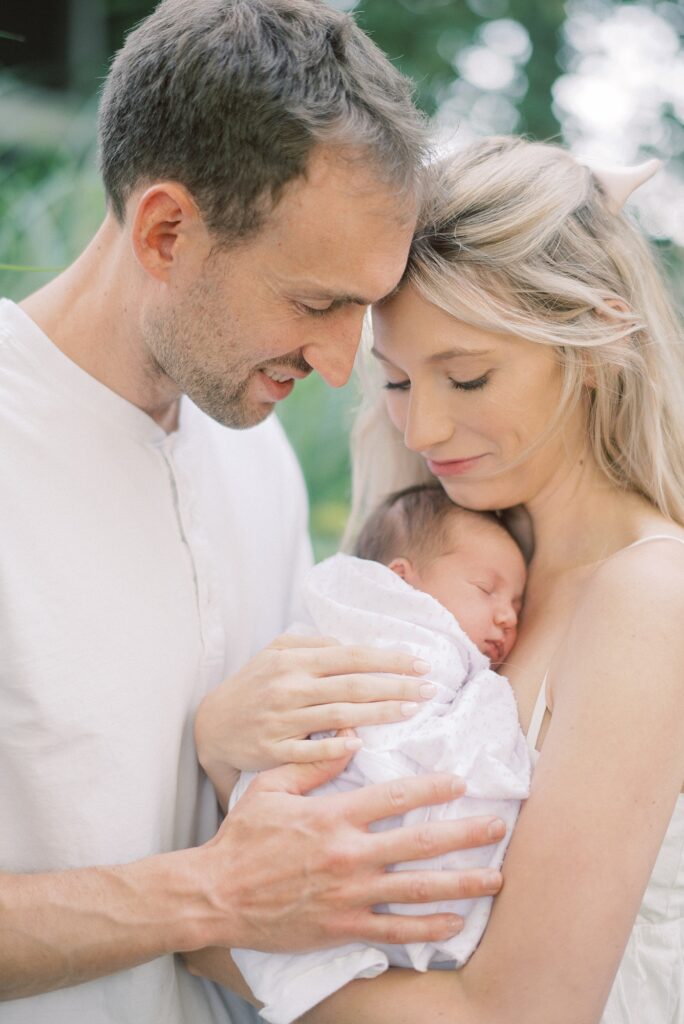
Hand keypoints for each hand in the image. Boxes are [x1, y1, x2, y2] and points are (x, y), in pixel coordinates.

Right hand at [194, 634, 435, 799]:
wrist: (211, 725)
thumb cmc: (254, 685)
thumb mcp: (277, 653)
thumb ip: (315, 645)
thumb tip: (355, 646)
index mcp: (295, 659)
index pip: (353, 656)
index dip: (390, 659)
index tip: (422, 663)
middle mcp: (290, 686)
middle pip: (353, 684)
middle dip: (396, 686)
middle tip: (430, 689)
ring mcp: (281, 719)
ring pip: (339, 714)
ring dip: (379, 713)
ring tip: (411, 711)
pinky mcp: (272, 750)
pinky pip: (309, 750)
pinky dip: (335, 746)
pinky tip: (360, 744)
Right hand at [194, 754, 504, 952]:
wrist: (216, 895)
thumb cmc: (242, 839)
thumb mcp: (269, 789)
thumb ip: (311, 765)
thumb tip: (348, 742)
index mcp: (333, 817)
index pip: (395, 797)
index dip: (432, 788)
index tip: (460, 782)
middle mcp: (349, 854)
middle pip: (420, 842)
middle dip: (465, 834)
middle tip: (497, 827)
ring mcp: (349, 894)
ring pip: (417, 889)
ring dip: (461, 882)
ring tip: (495, 878)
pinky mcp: (343, 926)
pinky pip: (394, 929)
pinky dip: (428, 928)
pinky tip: (455, 923)